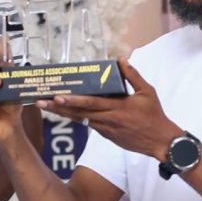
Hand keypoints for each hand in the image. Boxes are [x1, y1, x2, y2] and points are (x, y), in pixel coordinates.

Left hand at [39, 57, 178, 159]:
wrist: (160, 142)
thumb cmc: (155, 115)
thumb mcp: (147, 92)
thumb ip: (133, 75)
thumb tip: (121, 59)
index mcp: (118, 108)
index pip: (91, 103)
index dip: (73, 100)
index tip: (58, 96)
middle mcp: (108, 120)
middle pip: (78, 113)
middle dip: (59, 108)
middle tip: (41, 101)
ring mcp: (106, 130)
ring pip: (80, 120)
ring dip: (63, 113)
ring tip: (46, 106)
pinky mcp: (107, 136)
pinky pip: (88, 125)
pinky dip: (76, 118)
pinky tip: (65, 113)